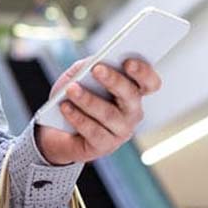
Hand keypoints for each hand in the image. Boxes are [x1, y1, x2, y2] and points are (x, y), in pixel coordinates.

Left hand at [35, 59, 161, 165]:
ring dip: (88, 100)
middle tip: (96, 69)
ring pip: (109, 114)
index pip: (150, 82)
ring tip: (71, 89)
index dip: (143, 72)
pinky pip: (93, 131)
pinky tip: (65, 107)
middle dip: (114, 80)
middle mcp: (132, 112)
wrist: (57, 128)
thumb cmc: (75, 95)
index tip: (128, 61)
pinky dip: (77, 117)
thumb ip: (87, 66)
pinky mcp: (104, 146)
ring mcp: (121, 131)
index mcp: (132, 91)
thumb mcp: (79, 75)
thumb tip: (92, 63)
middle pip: (131, 96)